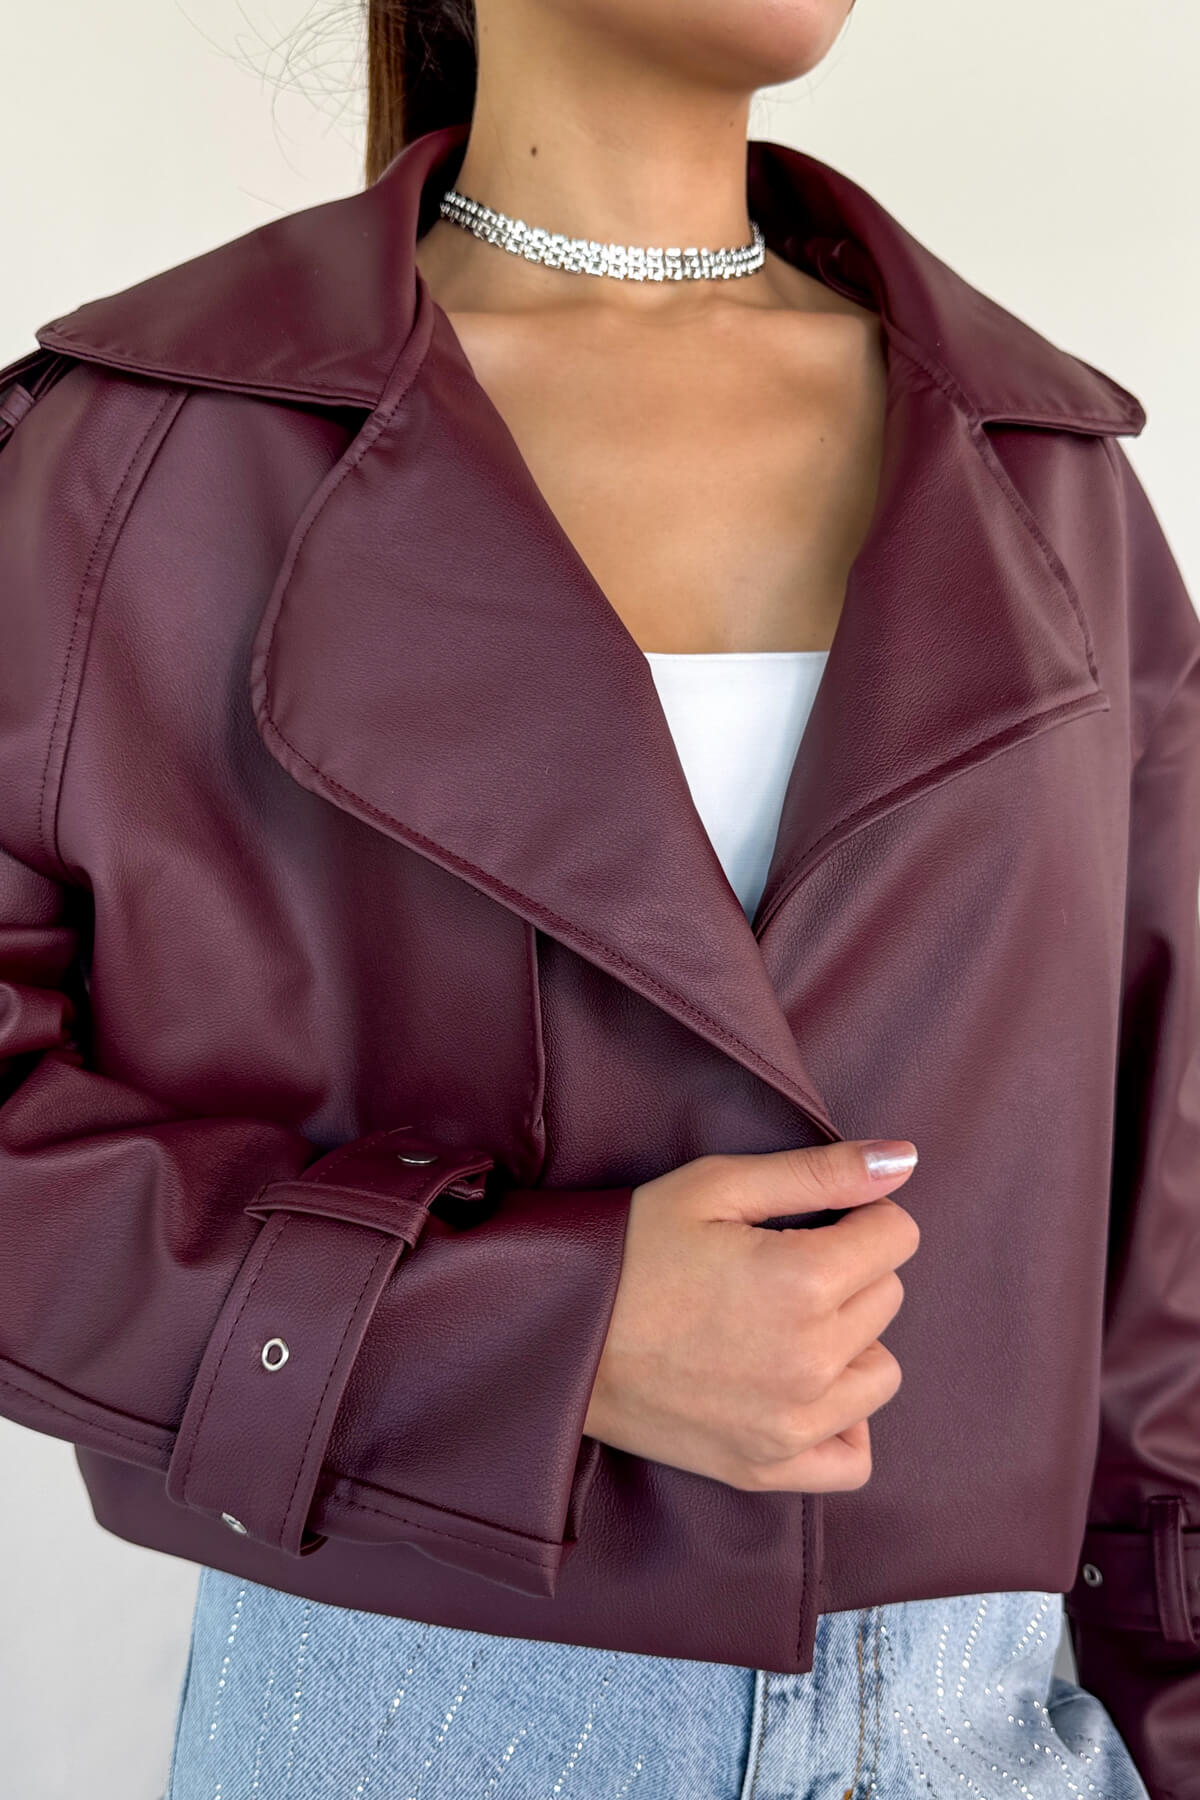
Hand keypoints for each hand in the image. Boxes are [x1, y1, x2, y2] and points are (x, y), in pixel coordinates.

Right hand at [582, 1139, 919, 1492]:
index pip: (896, 1236)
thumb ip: (820, 1173)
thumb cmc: (631, 1247)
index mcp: (802, 1281)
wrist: (556, 1333)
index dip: (856, 1216)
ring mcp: (791, 1425)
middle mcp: (809, 1361)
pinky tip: (804, 1386)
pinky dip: (843, 1422)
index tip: (807, 1220)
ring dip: (850, 1340)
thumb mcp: (718, 1186)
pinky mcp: (767, 1468)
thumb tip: (904, 1160)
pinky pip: (854, 1458)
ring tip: (784, 1321)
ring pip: (881, 1370)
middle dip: (848, 1270)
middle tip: (776, 1263)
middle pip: (888, 1296)